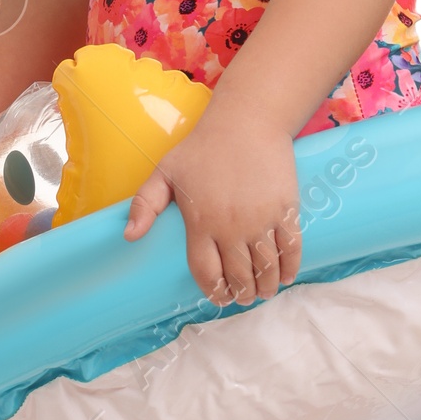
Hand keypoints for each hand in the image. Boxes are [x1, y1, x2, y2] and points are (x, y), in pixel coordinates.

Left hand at [124, 113, 300, 304]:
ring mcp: (261, 219)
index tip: (219, 297)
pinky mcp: (285, 209)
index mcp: (201, 222)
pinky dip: (290, 268)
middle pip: (239, 277)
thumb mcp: (165, 172)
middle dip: (242, 294)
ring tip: (263, 291)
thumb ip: (145, 204)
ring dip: (266, 286)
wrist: (247, 121)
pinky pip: (291, 248)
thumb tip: (129, 236)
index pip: (207, 272)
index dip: (214, 291)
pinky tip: (286, 276)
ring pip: (266, 268)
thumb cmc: (203, 148)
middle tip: (243, 297)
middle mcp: (231, 227)